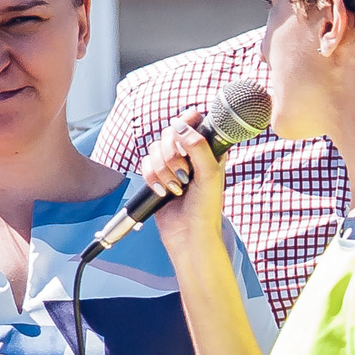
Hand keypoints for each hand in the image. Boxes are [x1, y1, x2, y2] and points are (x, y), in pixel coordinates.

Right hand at [142, 110, 226, 252]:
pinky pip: (145, 163)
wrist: (189, 234)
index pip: (193, 120)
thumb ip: (197, 146)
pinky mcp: (157, 176)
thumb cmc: (206, 207)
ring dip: (163, 170)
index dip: (186, 124)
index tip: (184, 140)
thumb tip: (180, 125)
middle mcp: (189, 153)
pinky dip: (152, 178)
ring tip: (176, 188)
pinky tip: (163, 192)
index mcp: (208, 149)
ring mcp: (172, 164)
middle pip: (169, 133)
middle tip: (184, 173)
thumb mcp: (209, 174)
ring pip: (154, 148)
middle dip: (171, 155)